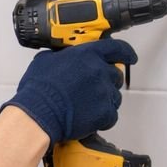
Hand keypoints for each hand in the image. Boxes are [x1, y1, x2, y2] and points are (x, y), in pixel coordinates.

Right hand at [1, 38, 135, 143]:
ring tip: (86, 106)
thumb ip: (62, 56)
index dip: (126, 53)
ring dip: (104, 100)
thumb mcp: (45, 61)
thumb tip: (63, 57)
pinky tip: (87, 118)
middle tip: (92, 89)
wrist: (36, 115)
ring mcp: (103, 92)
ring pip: (114, 96)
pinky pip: (111, 116)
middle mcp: (99, 71)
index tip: (130, 57)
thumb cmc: (38, 91)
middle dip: (107, 81)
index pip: (116, 48)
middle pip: (115, 75)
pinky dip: (102, 119)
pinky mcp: (105, 113)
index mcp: (87, 55)